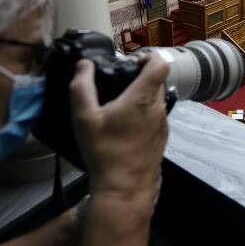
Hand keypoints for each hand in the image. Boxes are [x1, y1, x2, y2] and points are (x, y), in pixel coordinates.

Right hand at [69, 54, 169, 204]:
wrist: (124, 190)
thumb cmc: (104, 152)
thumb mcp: (84, 118)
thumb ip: (81, 87)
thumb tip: (83, 65)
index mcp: (143, 97)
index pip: (160, 63)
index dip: (148, 56)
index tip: (132, 61)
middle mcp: (158, 108)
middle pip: (158, 80)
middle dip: (141, 75)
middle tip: (119, 82)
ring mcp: (163, 124)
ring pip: (157, 99)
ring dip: (142, 96)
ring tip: (118, 105)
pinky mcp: (161, 138)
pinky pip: (155, 116)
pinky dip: (144, 113)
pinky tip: (124, 127)